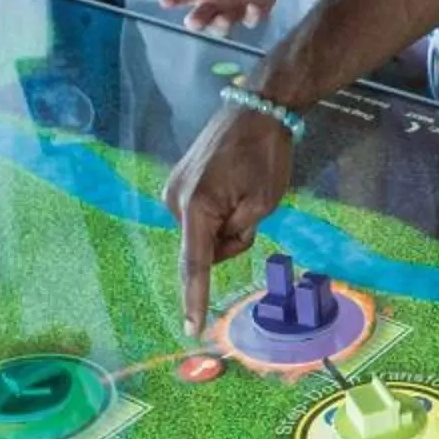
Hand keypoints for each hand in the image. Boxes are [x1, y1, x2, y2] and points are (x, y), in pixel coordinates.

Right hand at [162, 0, 286, 35]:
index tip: (165, 1)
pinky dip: (251, 16)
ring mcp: (231, 13)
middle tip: (193, 21)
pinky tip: (252, 7)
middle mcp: (210, 5)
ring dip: (221, 25)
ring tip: (223, 18)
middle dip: (196, 21)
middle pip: (199, 19)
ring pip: (222, 26)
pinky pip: (251, 19)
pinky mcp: (253, 15)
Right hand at [166, 101, 295, 333]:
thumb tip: (217, 243)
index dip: (194, 299)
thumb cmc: (265, 154)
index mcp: (196, 206)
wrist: (256, 109)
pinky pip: (199, 217)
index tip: (191, 328)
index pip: (195, 264)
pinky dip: (217, 213)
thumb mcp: (263, 202)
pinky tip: (231, 186)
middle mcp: (175, 200)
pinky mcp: (178, 183)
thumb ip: (238, 234)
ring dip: (225, 225)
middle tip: (251, 205)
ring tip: (242, 189)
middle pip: (204, 249)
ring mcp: (173, 190)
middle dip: (229, 240)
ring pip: (203, 234)